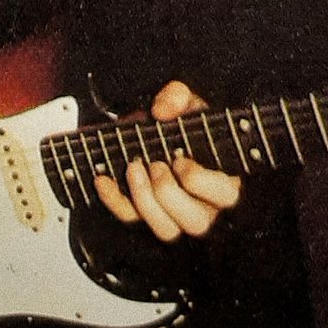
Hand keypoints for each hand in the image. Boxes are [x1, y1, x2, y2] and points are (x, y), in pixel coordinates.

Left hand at [94, 81, 241, 241]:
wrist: (161, 128)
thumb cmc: (184, 122)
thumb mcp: (186, 102)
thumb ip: (179, 97)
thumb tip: (162, 110)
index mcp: (223, 179)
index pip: (225, 195)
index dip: (200, 181)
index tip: (180, 160)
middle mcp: (205, 205)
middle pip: (196, 221)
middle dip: (170, 193)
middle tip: (155, 165)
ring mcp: (176, 215)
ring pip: (166, 229)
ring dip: (145, 201)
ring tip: (133, 168)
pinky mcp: (148, 214)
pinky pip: (131, 218)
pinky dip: (114, 200)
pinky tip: (103, 179)